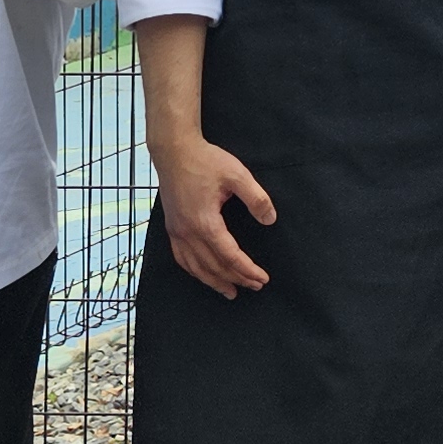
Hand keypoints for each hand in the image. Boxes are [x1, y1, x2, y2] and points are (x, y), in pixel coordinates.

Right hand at [156, 131, 276, 298]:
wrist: (174, 151)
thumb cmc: (206, 161)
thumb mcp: (237, 174)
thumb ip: (256, 198)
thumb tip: (270, 219)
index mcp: (205, 222)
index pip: (229, 256)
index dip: (247, 270)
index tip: (263, 278)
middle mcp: (187, 232)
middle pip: (213, 265)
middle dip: (236, 279)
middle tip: (255, 286)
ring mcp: (176, 231)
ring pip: (195, 267)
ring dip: (213, 281)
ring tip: (230, 292)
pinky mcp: (171, 228)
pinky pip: (181, 258)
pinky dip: (194, 271)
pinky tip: (203, 274)